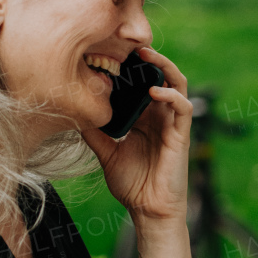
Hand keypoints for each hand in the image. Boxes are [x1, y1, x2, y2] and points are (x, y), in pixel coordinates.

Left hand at [81, 47, 191, 223]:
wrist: (148, 210)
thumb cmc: (131, 184)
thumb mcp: (106, 153)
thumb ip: (95, 132)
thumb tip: (74, 113)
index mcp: (144, 118)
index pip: (142, 84)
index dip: (132, 68)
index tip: (113, 54)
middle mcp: (160, 116)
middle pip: (160, 77)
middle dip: (149, 59)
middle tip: (130, 47)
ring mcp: (172, 124)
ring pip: (177, 84)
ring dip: (164, 67)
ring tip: (146, 57)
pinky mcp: (181, 135)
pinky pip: (183, 107)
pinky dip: (171, 95)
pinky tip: (155, 92)